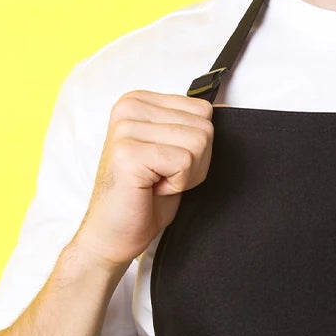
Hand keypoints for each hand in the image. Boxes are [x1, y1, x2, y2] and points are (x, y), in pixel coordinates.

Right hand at [69, 90, 214, 270]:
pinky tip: (152, 189)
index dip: (196, 145)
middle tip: (162, 177)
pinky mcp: (128, 153)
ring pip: (198, 143)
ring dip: (185, 174)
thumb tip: (223, 106)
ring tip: (156, 182)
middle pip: (204, 126)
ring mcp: (126, 129)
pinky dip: (177, 184)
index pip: (203, 110)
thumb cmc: (143, 197)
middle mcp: (129, 108)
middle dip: (194, 161)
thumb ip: (189, 125)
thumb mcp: (172, 150)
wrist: (112, 234)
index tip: (166, 162)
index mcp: (138, 101)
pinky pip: (184, 162)